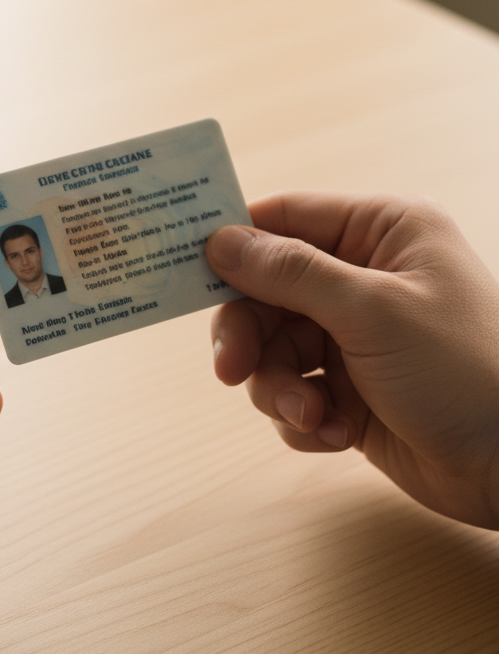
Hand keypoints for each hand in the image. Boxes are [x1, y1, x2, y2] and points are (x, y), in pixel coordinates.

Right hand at [205, 191, 498, 528]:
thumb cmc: (467, 370)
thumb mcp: (372, 311)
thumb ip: (289, 272)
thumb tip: (220, 240)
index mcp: (381, 233)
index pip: (284, 220)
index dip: (233, 244)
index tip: (185, 272)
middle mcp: (363, 278)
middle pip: (264, 292)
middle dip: (248, 336)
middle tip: (231, 370)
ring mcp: (354, 336)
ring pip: (272, 349)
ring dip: (279, 388)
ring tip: (310, 417)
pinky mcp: (348, 389)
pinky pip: (292, 391)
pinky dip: (303, 417)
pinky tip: (336, 434)